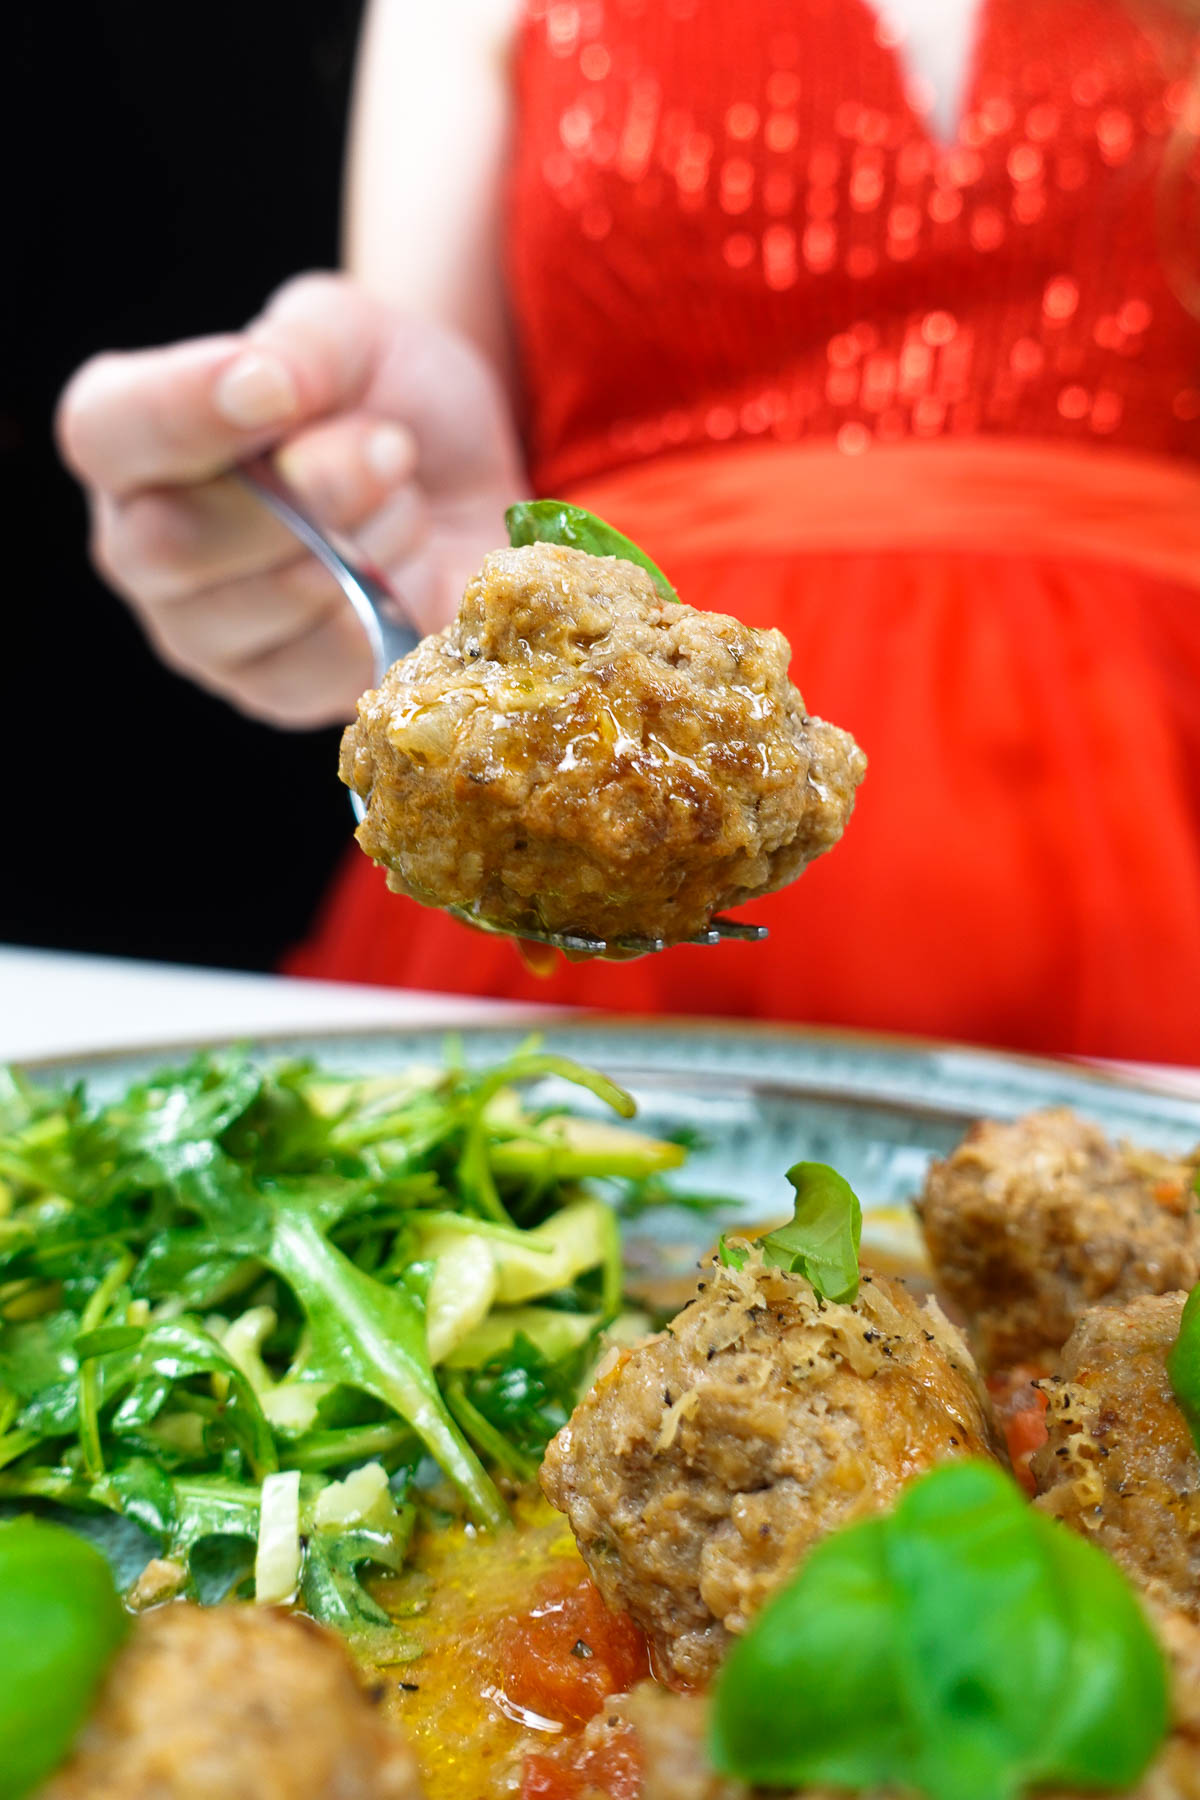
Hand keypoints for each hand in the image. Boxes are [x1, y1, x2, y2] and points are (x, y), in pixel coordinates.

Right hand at [56, 273, 523, 726]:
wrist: (464, 487)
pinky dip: (394, 602)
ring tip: (402, 501)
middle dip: (310, 488)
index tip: (276, 389)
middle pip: (178, 542)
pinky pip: (336, 660)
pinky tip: (404, 566)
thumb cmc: (382, 401)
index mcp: (129, 442)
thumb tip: (265, 386)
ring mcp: (205, 634)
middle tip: (389, 445)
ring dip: (369, 540)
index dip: (185, 410)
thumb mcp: (350, 333)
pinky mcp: (279, 694)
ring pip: (274, 602)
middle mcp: (142, 547)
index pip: (108, 433)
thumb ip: (303, 344)